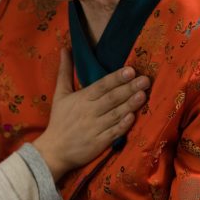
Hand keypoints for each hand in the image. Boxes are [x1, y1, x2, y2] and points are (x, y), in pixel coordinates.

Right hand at [32, 48, 149, 180]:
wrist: (54, 150)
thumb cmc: (59, 120)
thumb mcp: (60, 94)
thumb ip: (65, 71)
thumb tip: (65, 49)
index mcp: (82, 98)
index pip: (101, 86)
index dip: (116, 78)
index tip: (130, 70)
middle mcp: (89, 111)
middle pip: (112, 98)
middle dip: (129, 88)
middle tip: (145, 80)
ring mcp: (95, 128)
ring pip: (115, 114)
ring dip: (130, 104)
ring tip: (143, 94)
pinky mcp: (100, 142)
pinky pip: (114, 132)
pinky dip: (123, 125)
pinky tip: (133, 117)